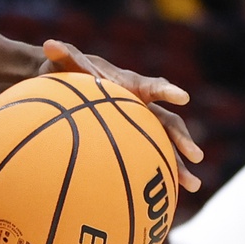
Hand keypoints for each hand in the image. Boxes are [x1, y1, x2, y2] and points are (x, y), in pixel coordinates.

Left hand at [41, 39, 203, 190]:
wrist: (64, 86)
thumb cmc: (65, 73)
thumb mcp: (61, 63)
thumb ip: (61, 55)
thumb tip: (49, 44)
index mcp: (128, 85)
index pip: (150, 87)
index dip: (165, 90)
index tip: (181, 96)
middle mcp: (140, 106)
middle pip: (167, 122)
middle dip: (182, 139)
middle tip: (195, 156)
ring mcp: (137, 126)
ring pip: (163, 146)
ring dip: (179, 165)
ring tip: (193, 185)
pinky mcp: (129, 142)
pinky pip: (145, 160)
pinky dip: (155, 175)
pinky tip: (164, 199)